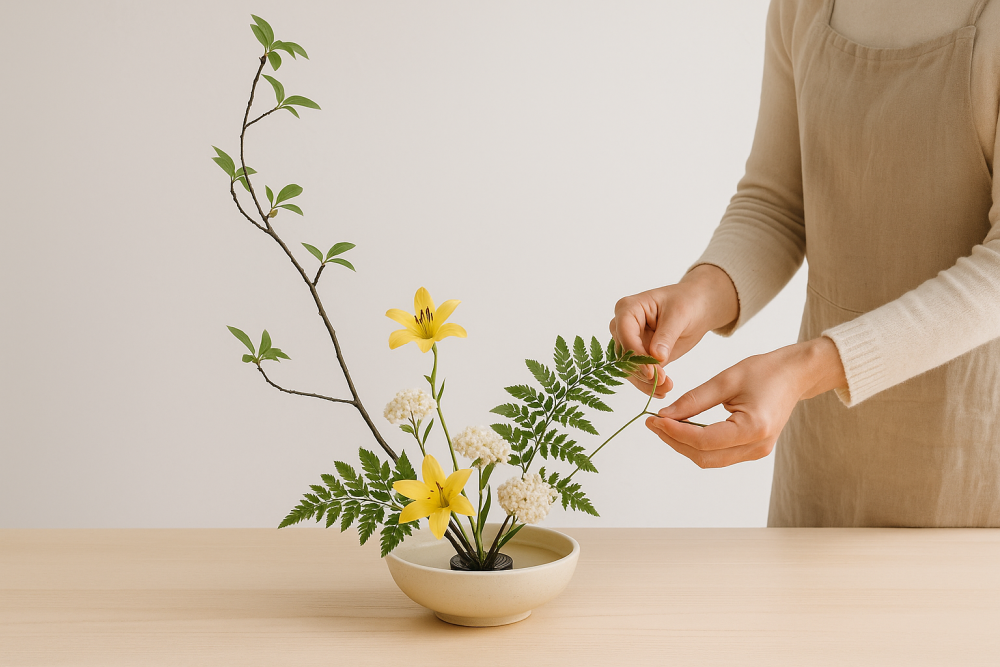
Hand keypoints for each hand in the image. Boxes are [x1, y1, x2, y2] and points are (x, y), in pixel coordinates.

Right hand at [609, 264, 738, 398]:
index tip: (652, 372)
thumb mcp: (680, 315)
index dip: (636, 355)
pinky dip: (648, 384)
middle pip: (624, 354)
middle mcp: (622, 326)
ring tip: (667, 388)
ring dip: (645, 382)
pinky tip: (662, 390)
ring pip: (628, 368)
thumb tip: (656, 357)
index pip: (625, 334)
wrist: (696, 308)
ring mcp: (628, 342)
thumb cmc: (686, 303)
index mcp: (628, 309)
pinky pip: (637, 374)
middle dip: (642, 371)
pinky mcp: (638, 356)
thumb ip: (666, 336)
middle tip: (664, 383)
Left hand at [645, 337, 846, 467]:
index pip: (704, 440)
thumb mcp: (726, 379)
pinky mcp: (753, 450)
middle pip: (704, 456)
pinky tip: (683, 428)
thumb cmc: (765, 371)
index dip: (675, 432)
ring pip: (710, 460)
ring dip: (684, 445)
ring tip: (664, 425)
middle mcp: (757, 447)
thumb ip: (694, 399)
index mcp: (753, 428)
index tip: (654, 419)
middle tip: (653, 423)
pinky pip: (719, 455)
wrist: (796, 375)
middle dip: (675, 441)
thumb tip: (665, 415)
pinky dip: (698, 444)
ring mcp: (757, 452)